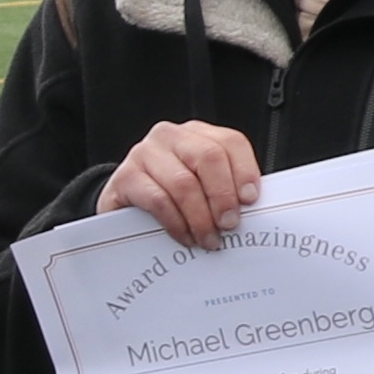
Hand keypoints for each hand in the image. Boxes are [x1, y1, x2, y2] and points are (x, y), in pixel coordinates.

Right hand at [99, 123, 263, 248]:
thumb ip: (224, 189)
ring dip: (201, 217)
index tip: (250, 200)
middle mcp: (170, 137)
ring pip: (184, 182)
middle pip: (208, 157)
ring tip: (208, 239)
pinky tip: (185, 236)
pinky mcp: (125, 177)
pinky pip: (158, 200)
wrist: (123, 208)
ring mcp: (144, 154)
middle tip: (229, 224)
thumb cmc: (168, 197)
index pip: (230, 142)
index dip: (244, 171)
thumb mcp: (200, 186)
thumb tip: (251, 209)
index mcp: (196, 134)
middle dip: (223, 195)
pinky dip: (176, 223)